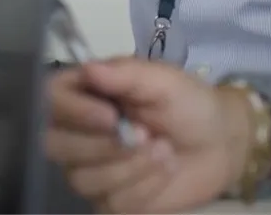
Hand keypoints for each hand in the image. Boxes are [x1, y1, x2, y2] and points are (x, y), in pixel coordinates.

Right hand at [45, 58, 253, 213]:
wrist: (220, 143)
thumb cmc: (188, 101)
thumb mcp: (163, 80)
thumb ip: (125, 73)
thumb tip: (87, 68)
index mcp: (87, 92)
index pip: (50, 99)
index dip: (73, 111)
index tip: (110, 116)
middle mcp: (79, 131)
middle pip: (56, 145)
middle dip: (102, 146)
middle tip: (145, 135)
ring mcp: (91, 169)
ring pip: (84, 179)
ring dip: (131, 166)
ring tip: (165, 148)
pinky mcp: (111, 201)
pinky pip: (112, 203)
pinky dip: (145, 186)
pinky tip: (166, 168)